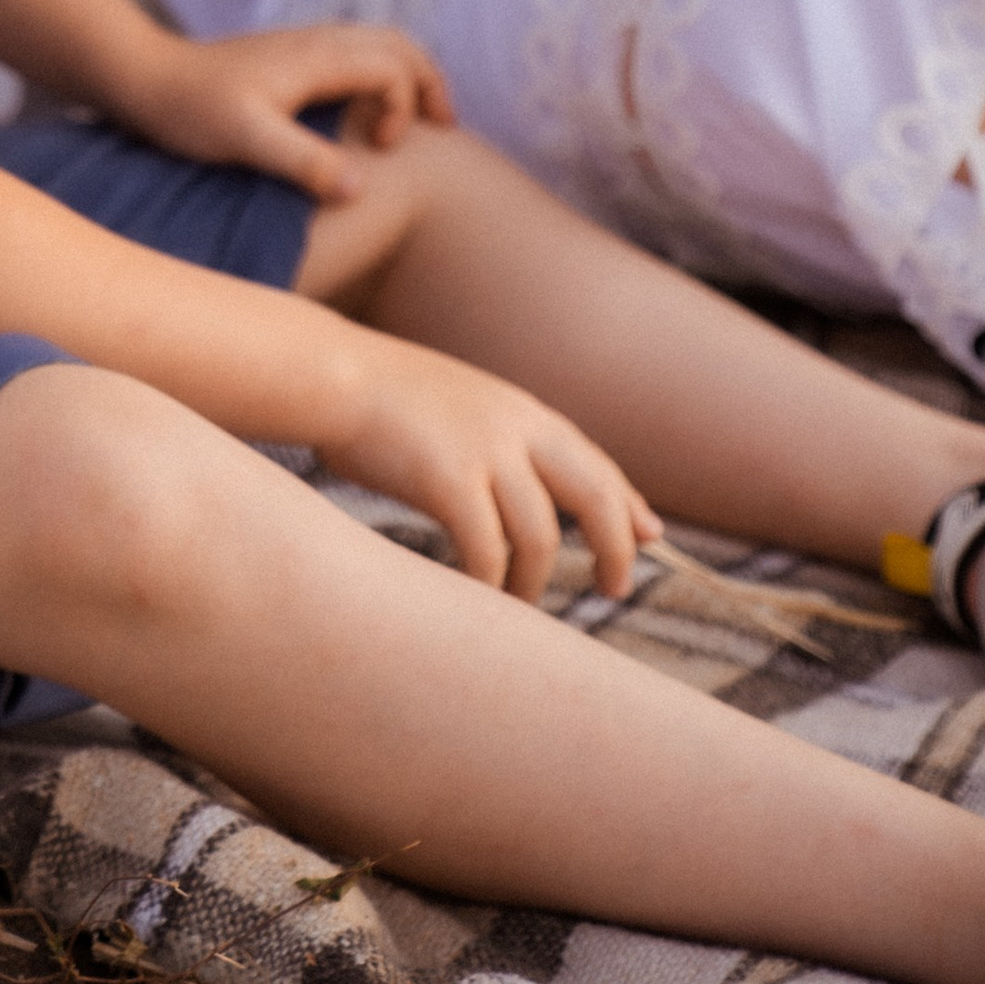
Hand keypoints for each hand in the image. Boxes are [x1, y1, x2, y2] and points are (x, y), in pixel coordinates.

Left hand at [121, 19, 454, 201]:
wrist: (146, 78)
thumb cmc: (193, 111)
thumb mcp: (246, 140)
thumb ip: (303, 163)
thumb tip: (361, 189)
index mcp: (317, 57)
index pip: (391, 67)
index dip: (403, 107)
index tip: (383, 150)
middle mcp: (317, 42)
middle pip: (396, 42)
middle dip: (428, 80)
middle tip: (445, 124)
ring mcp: (303, 45)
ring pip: (377, 43)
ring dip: (406, 74)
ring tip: (421, 119)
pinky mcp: (290, 57)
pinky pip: (355, 53)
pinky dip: (380, 75)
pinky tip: (367, 111)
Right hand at [317, 336, 658, 602]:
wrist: (334, 374)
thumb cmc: (386, 399)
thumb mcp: (461, 405)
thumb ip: (498, 438)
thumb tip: (521, 484)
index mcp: (522, 410)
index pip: (594, 460)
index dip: (626, 501)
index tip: (649, 535)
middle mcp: (516, 427)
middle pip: (593, 494)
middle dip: (613, 545)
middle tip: (615, 588)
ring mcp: (485, 451)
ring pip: (540, 537)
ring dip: (536, 583)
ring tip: (523, 609)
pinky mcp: (449, 480)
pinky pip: (486, 551)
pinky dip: (490, 584)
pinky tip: (480, 600)